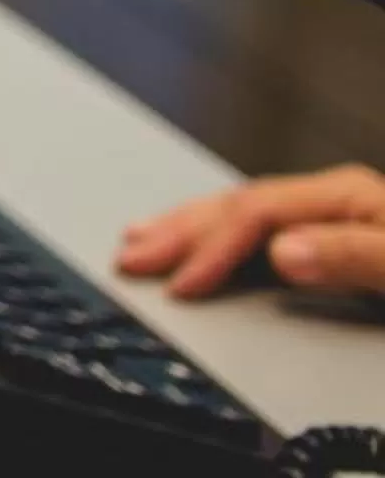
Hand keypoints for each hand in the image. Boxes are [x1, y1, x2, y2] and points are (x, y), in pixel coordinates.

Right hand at [118, 165, 384, 298]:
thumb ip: (350, 256)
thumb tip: (282, 252)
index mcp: (345, 195)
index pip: (256, 211)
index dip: (212, 247)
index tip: (181, 285)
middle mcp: (331, 197)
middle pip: (237, 205)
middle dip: (179, 231)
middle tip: (129, 257)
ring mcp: (330, 214)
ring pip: (240, 210)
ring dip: (187, 226)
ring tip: (139, 236)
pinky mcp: (331, 238)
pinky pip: (257, 228)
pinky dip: (218, 234)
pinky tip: (200, 236)